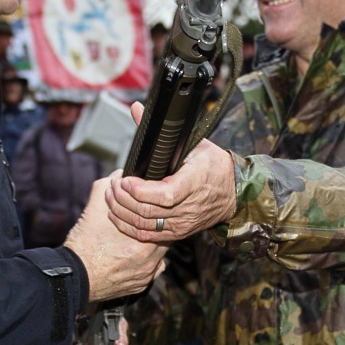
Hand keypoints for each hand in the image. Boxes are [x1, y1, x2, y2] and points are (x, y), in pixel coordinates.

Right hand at [65, 178, 166, 303]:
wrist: (74, 276)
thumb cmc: (84, 245)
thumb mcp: (94, 210)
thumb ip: (106, 186)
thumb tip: (117, 174)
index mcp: (144, 238)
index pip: (162, 221)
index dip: (154, 214)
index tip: (147, 212)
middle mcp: (150, 259)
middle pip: (164, 239)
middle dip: (154, 231)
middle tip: (143, 225)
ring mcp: (146, 275)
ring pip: (159, 257)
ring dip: (152, 249)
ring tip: (136, 243)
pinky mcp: (140, 286)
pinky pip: (151, 273)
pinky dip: (145, 265)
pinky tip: (133, 259)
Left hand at [105, 103, 236, 241]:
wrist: (234, 192)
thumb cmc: (214, 166)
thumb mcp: (193, 143)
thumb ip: (160, 131)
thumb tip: (136, 109)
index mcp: (194, 183)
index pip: (164, 195)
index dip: (140, 190)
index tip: (124, 179)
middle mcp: (188, 207)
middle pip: (148, 211)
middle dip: (123, 199)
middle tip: (112, 185)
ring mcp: (182, 223)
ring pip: (144, 225)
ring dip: (122, 212)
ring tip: (110, 197)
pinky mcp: (178, 232)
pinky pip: (148, 236)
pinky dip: (128, 227)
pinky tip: (117, 215)